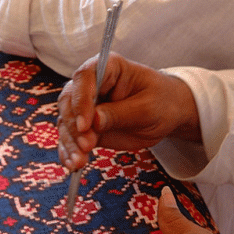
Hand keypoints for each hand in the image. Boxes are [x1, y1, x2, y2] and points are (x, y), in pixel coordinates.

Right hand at [57, 53, 201, 170]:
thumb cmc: (161, 102)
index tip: (85, 125)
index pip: (85, 77)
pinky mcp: (85, 126)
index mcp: (108, 68)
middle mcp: (90, 85)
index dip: (80, 100)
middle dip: (74, 126)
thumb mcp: (147, 108)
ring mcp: (85, 106)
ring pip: (67, 122)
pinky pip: (70, 138)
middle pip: (69, 101)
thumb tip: (94, 121)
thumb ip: (120, 114)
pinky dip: (69, 152)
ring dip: (70, 143)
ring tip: (79, 163)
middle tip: (86, 146)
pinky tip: (72, 165)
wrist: (166, 114)